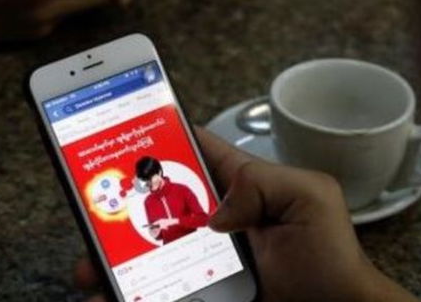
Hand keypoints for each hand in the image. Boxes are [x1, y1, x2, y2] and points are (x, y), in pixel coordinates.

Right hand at [72, 129, 418, 301]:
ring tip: (89, 268)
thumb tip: (214, 212)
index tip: (120, 135)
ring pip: (147, 253)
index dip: (159, 140)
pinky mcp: (201, 292)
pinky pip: (159, 289)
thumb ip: (263, 183)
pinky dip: (131, 293)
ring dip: (114, 258)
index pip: (193, 154)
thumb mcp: (310, 198)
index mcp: (239, 188)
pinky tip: (108, 296)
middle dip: (121, 206)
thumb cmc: (331, 257)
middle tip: (91, 214)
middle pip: (156, 207)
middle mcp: (215, 222)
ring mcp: (205, 261)